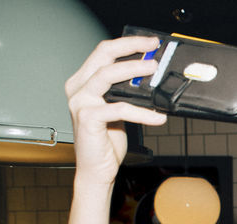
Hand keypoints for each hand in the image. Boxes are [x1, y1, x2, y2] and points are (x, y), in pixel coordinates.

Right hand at [65, 36, 167, 185]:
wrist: (97, 169)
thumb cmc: (107, 141)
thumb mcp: (119, 110)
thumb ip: (127, 93)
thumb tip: (151, 78)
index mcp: (83, 82)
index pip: (104, 53)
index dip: (127, 44)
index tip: (149, 42)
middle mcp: (78, 88)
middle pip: (104, 56)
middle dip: (131, 48)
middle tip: (154, 50)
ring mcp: (80, 102)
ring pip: (108, 76)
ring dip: (134, 71)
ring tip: (154, 71)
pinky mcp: (88, 118)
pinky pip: (119, 108)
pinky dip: (142, 112)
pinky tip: (158, 117)